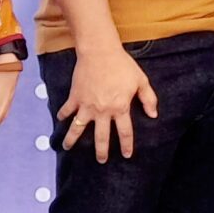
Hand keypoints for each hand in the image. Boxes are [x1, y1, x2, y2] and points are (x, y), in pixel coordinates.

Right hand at [59, 44, 156, 162]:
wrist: (100, 52)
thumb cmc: (123, 65)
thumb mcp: (141, 81)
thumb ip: (148, 99)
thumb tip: (153, 115)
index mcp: (120, 108)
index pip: (124, 132)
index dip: (126, 145)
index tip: (125, 155)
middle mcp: (102, 111)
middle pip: (101, 137)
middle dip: (101, 150)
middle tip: (100, 160)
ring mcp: (86, 105)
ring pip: (78, 128)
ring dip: (71, 139)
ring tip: (67, 148)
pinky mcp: (75, 97)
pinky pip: (66, 110)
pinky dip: (62, 116)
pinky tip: (60, 121)